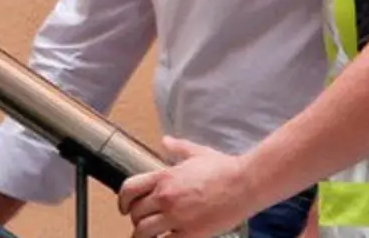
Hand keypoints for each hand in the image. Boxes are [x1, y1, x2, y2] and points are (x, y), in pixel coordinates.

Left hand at [118, 136, 253, 237]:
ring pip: (143, 233)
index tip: (125, 208)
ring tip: (152, 236)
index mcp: (165, 177)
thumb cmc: (225, 168)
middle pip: (135, 214)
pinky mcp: (189, 234)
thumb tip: (165, 141)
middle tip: (145, 223)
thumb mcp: (199, 153)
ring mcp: (176, 216)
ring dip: (144, 236)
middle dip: (137, 220)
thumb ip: (178, 148)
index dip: (122, 201)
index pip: (129, 189)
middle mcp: (166, 197)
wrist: (246, 183)